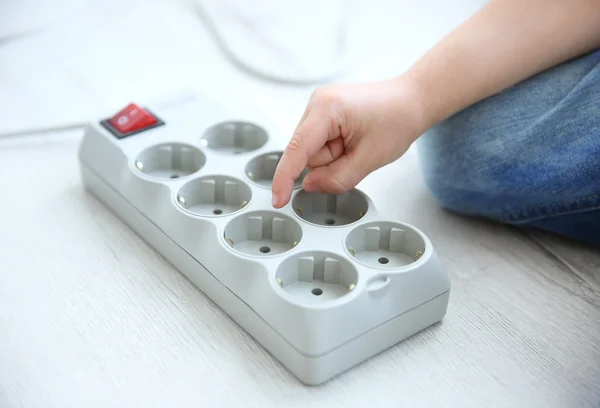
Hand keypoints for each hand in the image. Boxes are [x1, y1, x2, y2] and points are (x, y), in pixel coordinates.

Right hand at [271, 77, 427, 207]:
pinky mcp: (324, 112)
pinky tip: (353, 140)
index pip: (297, 150)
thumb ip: (336, 178)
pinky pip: (320, 144)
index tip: (278, 199)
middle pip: (307, 154)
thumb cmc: (398, 119)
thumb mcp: (369, 159)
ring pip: (313, 152)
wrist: (412, 100)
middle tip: (358, 153)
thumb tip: (309, 185)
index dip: (285, 178)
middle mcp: (317, 102)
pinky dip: (336, 150)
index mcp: (326, 108)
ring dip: (335, 157)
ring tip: (358, 143)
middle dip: (330, 163)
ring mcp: (319, 106)